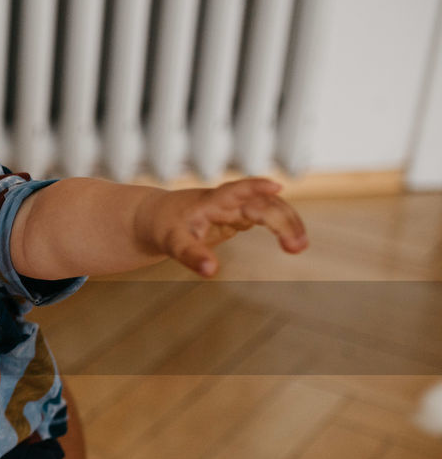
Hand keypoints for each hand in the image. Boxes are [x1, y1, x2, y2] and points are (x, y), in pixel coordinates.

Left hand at [139, 177, 307, 276]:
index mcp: (210, 202)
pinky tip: (294, 244)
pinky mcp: (241, 214)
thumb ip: (191, 256)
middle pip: (263, 203)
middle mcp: (228, 200)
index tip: (276, 186)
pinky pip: (268, 215)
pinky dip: (283, 227)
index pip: (235, 189)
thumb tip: (211, 272)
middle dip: (282, 220)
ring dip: (288, 223)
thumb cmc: (165, 227)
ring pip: (271, 207)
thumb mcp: (172, 244)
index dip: (255, 186)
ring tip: (299, 247)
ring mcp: (237, 206)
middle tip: (297, 247)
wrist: (159, 216)